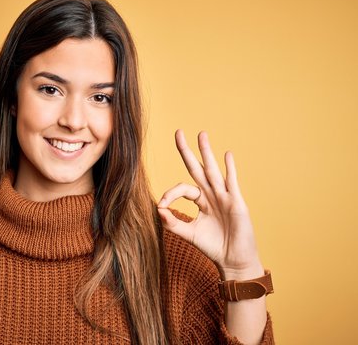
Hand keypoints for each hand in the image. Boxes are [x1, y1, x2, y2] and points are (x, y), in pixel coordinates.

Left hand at [158, 130, 262, 278]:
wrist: (234, 261)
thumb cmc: (213, 247)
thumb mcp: (189, 234)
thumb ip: (172, 223)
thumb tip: (157, 209)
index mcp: (200, 201)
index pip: (183, 188)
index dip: (170, 194)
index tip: (161, 205)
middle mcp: (212, 195)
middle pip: (197, 168)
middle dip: (188, 151)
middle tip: (178, 132)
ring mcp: (225, 197)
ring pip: (213, 171)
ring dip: (207, 152)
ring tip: (201, 134)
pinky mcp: (237, 203)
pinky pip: (232, 183)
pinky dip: (230, 169)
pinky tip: (227, 155)